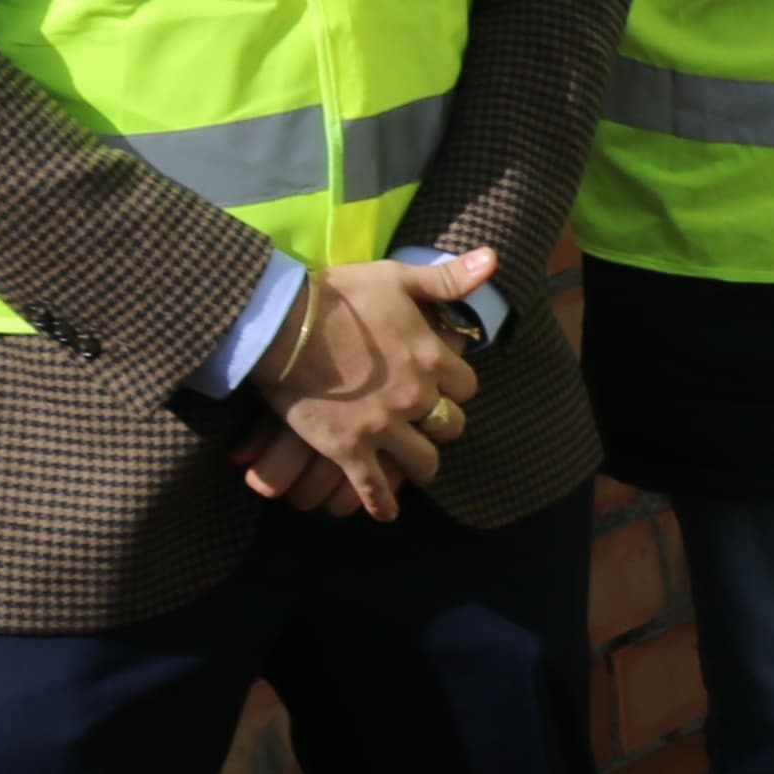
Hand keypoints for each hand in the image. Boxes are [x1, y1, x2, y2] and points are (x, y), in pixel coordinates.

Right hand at [249, 247, 493, 519]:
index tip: (441, 385)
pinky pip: (374, 488)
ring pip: (422, 462)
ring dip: (420, 464)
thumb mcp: (397, 277)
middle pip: (450, 426)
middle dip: (441, 425)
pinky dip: (382, 504)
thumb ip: (447, 278)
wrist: (281, 323)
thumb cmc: (339, 295)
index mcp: (431, 358)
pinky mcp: (348, 449)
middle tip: (426, 424)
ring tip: (413, 464)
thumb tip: (492, 259)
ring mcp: (383, 428)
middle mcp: (414, 397)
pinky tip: (386, 513)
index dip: (454, 387)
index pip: (466, 386)